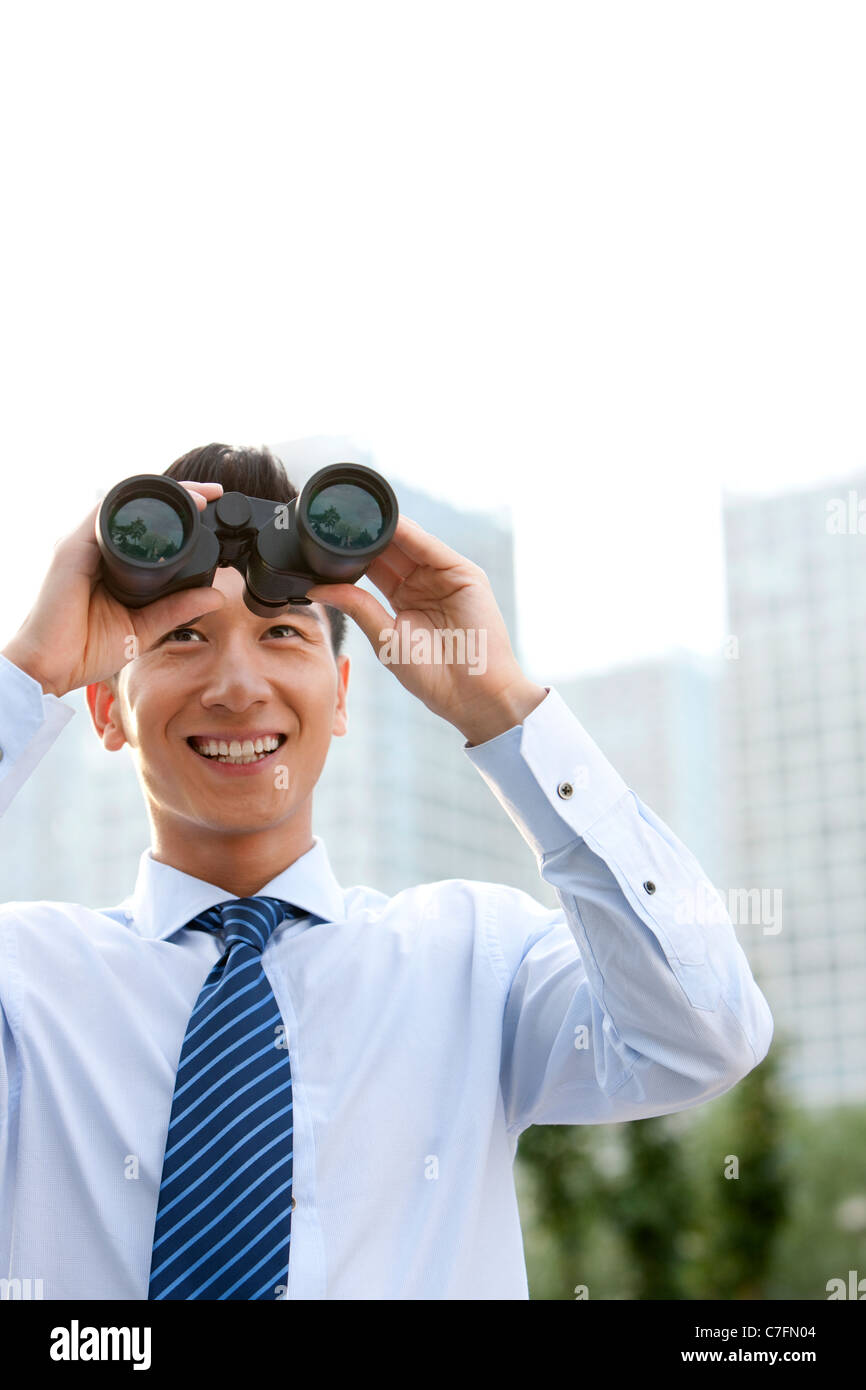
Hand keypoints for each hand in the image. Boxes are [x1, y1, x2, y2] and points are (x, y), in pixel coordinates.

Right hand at [1, 482, 227, 697]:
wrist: (52, 666)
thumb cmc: (88, 649)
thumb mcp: (145, 627)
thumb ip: (177, 609)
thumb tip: (217, 596)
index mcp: (115, 564)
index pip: (148, 529)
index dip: (181, 514)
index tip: (215, 508)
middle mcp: (98, 549)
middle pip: (139, 509)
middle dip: (179, 494)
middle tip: (215, 493)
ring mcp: (84, 545)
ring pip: (125, 504)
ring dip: (164, 494)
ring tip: (200, 495)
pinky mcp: (72, 549)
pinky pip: (103, 514)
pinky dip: (133, 505)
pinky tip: (162, 505)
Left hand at [306, 515, 546, 743]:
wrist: (470, 694)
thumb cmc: (432, 675)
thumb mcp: (385, 638)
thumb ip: (357, 606)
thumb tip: (318, 589)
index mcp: (404, 598)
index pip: (375, 565)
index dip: (352, 551)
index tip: (323, 536)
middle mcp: (424, 582)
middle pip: (391, 549)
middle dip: (367, 534)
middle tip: (336, 517)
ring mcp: (445, 576)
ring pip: (410, 543)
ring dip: (385, 528)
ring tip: (356, 513)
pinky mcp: (464, 574)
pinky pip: (431, 548)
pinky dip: (411, 534)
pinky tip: (388, 523)